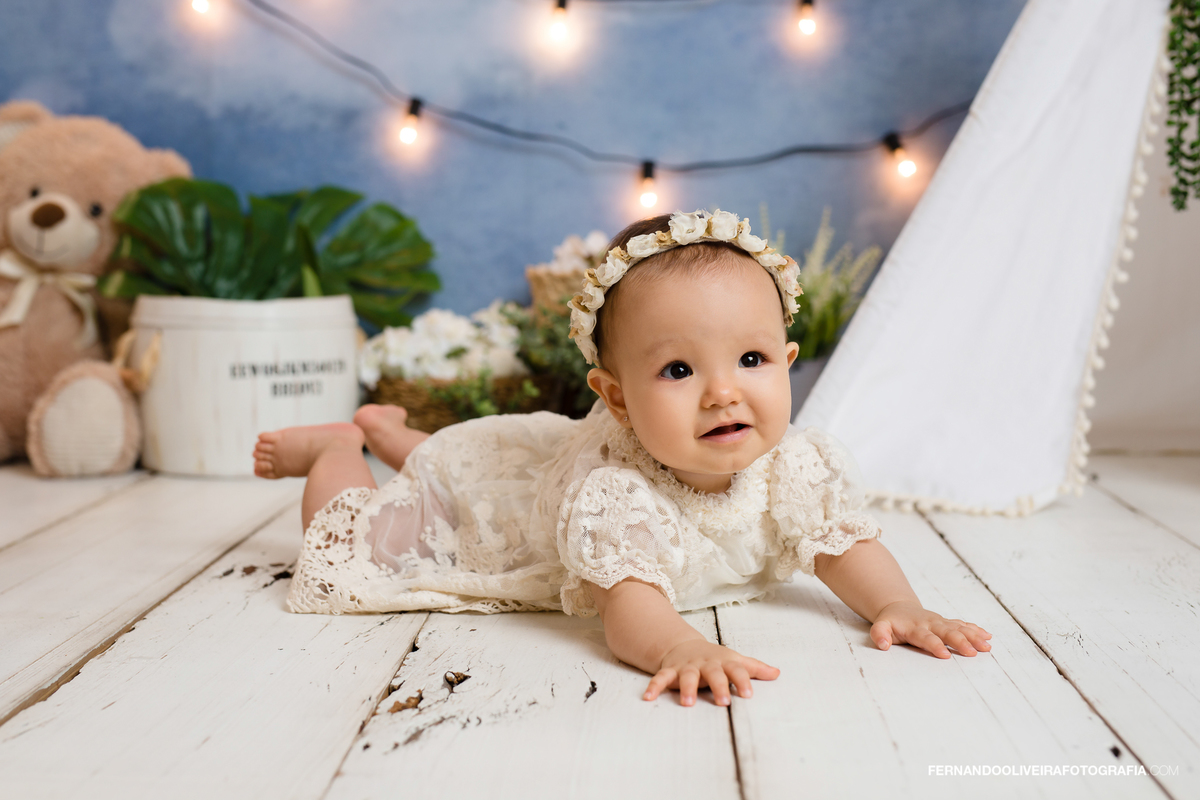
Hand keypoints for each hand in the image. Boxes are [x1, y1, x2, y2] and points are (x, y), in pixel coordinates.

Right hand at [645, 639, 779, 706]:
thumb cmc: (714, 658)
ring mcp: (687, 667)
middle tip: (724, 701)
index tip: (749, 694)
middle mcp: (705, 664)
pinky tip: (648, 697)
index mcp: (723, 662)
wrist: (684, 646)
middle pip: (713, 673)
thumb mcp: (735, 660)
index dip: (743, 681)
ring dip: (687, 688)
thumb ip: (754, 668)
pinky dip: (654, 686)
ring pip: (687, 676)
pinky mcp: (670, 671)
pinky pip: (661, 678)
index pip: (737, 670)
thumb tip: (777, 673)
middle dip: (718, 686)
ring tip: (688, 702)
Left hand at [870, 600, 991, 658]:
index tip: (945, 655)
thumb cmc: (891, 622)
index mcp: (915, 627)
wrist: (899, 607)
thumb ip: (879, 634)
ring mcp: (941, 622)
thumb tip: (882, 645)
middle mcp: (930, 623)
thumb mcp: (880, 626)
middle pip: (947, 632)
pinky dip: (975, 630)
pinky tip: (987, 636)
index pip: (926, 637)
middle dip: (960, 642)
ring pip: (959, 628)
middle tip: (972, 653)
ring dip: (973, 637)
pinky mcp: (947, 622)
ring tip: (986, 646)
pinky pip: (963, 625)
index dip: (935, 645)